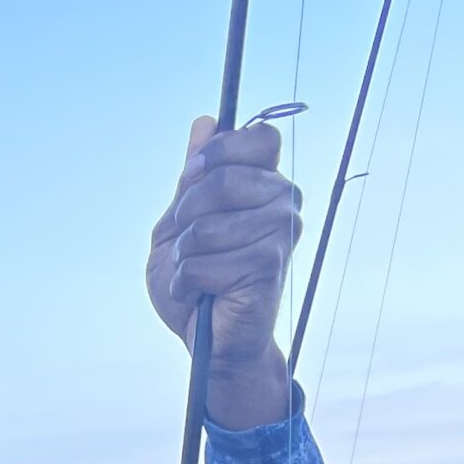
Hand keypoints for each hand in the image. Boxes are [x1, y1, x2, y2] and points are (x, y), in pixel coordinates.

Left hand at [147, 118, 301, 422]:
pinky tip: (201, 294)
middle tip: (187, 242)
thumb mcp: (180, 221)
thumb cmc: (196, 280)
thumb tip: (206, 122)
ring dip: (184, 255)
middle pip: (223, 179)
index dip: (219, 152)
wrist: (208, 341)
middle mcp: (283, 202)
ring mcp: (281, 234)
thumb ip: (193, 176)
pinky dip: (187, 281)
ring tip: (195, 272)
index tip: (193, 177)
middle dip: (186, 214)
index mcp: (264, 183)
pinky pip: (204, 263)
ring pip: (207, 226)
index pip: (258, 138)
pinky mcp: (269, 267)